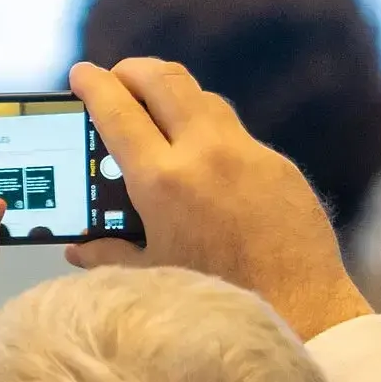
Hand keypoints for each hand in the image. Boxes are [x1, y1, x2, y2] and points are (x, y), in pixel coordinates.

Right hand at [67, 58, 368, 339]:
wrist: (301, 311)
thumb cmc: (219, 299)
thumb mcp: (153, 276)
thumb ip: (109, 255)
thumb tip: (79, 248)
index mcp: (163, 181)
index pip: (118, 111)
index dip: (94, 85)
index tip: (81, 74)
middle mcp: (206, 153)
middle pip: (163, 80)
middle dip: (133, 70)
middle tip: (117, 76)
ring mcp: (247, 153)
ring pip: (203, 98)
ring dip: (173, 93)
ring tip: (156, 106)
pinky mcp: (278, 164)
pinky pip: (237, 134)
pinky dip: (211, 132)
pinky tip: (204, 156)